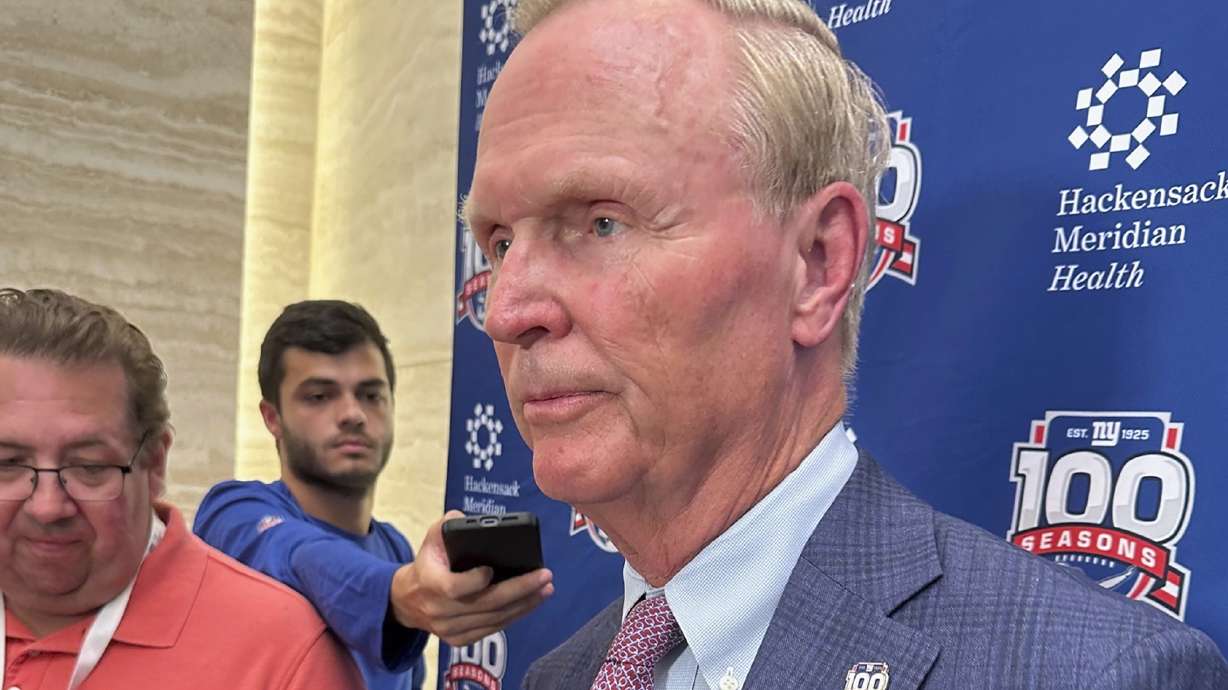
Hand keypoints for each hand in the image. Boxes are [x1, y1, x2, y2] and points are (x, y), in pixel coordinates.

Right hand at [390, 510, 553, 645]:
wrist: (409, 599)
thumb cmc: (428, 563)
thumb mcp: (431, 538)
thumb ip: (448, 524)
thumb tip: (471, 520)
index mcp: (430, 583)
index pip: (455, 588)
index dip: (476, 581)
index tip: (492, 568)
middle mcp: (439, 611)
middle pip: (485, 605)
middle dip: (519, 590)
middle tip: (544, 576)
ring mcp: (449, 629)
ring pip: (493, 620)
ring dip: (524, 604)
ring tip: (545, 588)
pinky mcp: (459, 640)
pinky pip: (492, 629)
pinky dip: (514, 616)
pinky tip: (531, 602)